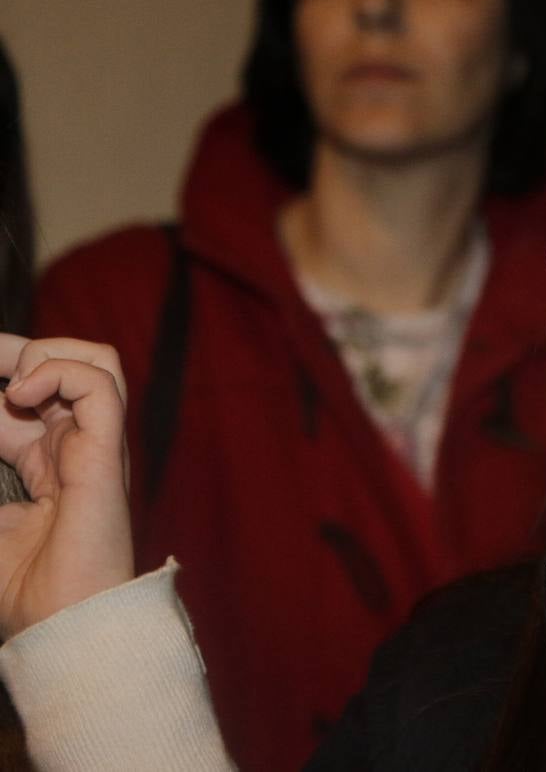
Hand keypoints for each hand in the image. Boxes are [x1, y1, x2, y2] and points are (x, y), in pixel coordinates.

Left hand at [0, 335, 131, 638]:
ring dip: (47, 353)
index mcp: (46, 461)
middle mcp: (75, 446)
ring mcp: (94, 446)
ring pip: (99, 360)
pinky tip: (21, 396)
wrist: (57, 626)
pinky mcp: (104, 453)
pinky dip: (59, 372)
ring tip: (11, 383)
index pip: (28, 393)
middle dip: (18, 349)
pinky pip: (99, 385)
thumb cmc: (20, 591)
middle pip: (70, 362)